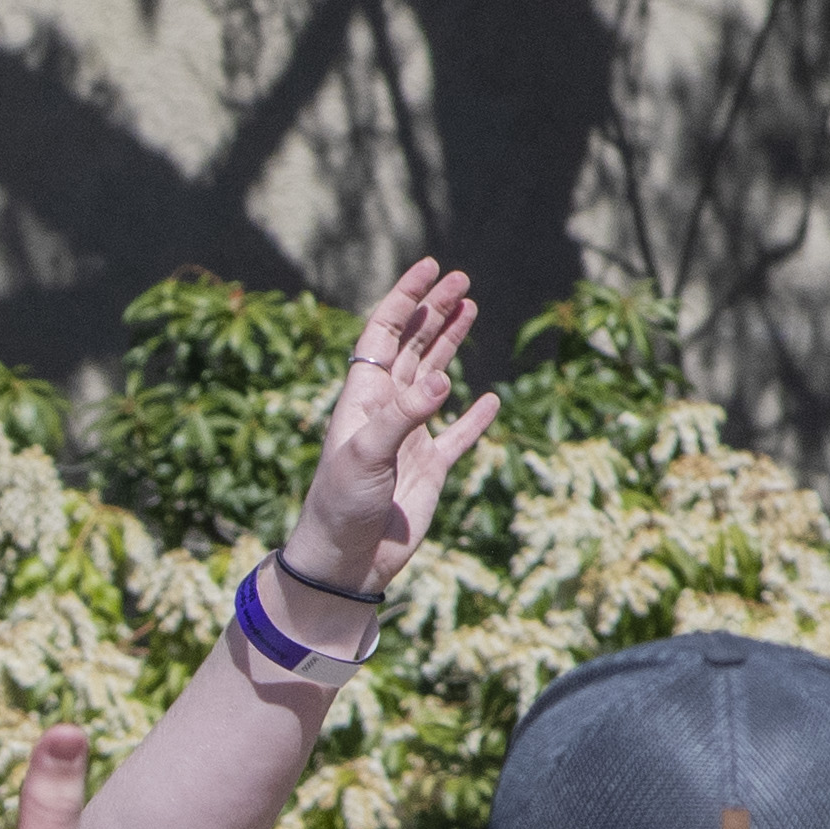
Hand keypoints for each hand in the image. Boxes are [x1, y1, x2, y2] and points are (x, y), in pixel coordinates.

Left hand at [286, 258, 504, 591]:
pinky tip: (489, 400)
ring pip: (434, 380)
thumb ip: (404, 415)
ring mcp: (408, 439)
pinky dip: (475, 418)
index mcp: (362, 398)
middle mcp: (385, 412)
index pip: (384, 334)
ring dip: (450, 346)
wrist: (344, 561)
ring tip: (470, 309)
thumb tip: (443, 380)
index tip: (429, 267)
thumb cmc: (340, 505)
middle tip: (462, 280)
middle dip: (433, 312)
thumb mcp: (366, 455)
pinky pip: (458, 436)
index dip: (405, 299)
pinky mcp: (429, 470)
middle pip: (412, 348)